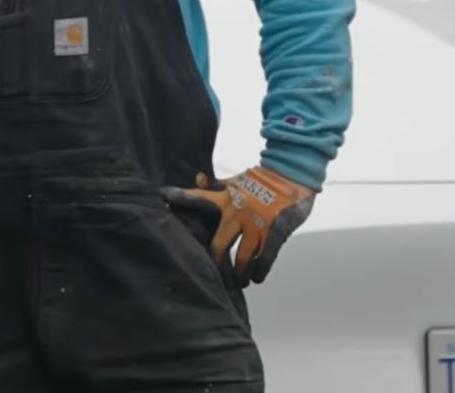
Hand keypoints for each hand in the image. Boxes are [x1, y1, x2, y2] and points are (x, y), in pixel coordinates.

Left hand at [160, 164, 315, 284]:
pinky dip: (260, 271)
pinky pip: (265, 258)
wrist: (292, 173)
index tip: (162, 199)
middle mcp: (237, 213)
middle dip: (215, 263)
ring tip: (239, 282)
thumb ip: (216, 186)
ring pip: (242, 257)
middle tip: (213, 276)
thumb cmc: (262, 181)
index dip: (180, 199)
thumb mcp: (236, 182)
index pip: (197, 199)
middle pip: (218, 245)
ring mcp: (257, 224)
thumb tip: (196, 178)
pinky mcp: (276, 232)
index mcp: (226, 199)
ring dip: (240, 273)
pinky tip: (256, 278)